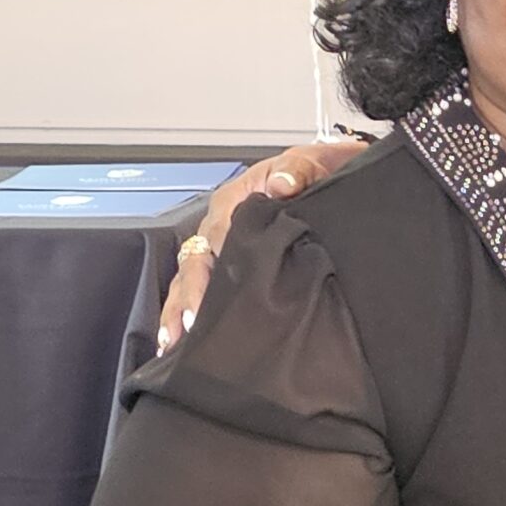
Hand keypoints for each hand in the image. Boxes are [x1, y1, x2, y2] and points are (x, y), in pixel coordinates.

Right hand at [158, 139, 367, 349]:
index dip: (214, 263)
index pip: (217, 233)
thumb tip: (282, 186)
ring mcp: (225, 247)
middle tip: (187, 327)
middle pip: (196, 261)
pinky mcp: (236, 265)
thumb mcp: (311, 163)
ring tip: (173, 342)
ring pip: (194, 277)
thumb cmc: (316, 171)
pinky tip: (183, 339)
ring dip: (182, 308)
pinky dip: (192, 310)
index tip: (214, 291)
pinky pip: (208, 286)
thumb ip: (297, 171)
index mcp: (235, 200)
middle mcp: (222, 224)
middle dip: (188, 295)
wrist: (332, 177)